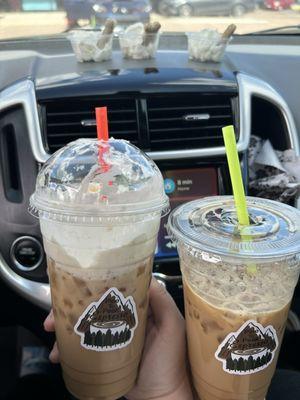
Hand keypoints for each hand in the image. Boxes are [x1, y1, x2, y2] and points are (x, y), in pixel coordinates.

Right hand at [44, 278, 193, 399]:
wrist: (160, 397)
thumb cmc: (169, 362)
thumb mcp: (172, 327)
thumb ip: (163, 302)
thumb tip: (145, 277)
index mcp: (140, 308)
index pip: (114, 289)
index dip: (93, 286)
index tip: (74, 287)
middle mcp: (123, 318)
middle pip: (93, 305)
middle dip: (70, 307)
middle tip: (54, 317)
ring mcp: (112, 336)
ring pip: (85, 324)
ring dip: (65, 327)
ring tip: (52, 334)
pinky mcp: (104, 354)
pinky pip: (83, 345)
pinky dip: (68, 348)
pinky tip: (59, 354)